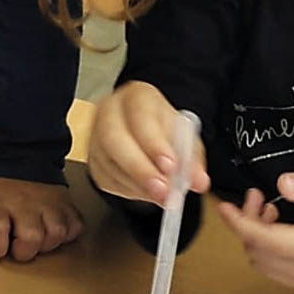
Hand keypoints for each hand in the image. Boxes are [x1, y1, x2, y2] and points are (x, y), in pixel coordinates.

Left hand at [0, 177, 83, 260]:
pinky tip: (53, 228)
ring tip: (36, 237)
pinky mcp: (66, 204)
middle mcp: (25, 205)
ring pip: (56, 234)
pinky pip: (75, 226)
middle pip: (31, 239)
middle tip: (17, 242)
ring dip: (46, 243)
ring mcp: (48, 204)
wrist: (19, 155)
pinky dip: (68, 233)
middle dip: (23, 250)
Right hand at [87, 81, 210, 204]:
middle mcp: (110, 113)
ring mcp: (97, 137)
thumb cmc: (164, 129)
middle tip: (162, 190)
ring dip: (136, 185)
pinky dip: (128, 191)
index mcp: (136, 97)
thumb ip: (192, 158)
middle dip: (140, 169)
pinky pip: (105, 179)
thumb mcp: (185, 137)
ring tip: (159, 196)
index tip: (170, 166)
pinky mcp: (94, 160)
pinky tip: (146, 194)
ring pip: (108, 163)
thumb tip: (199, 182)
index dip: (154, 143)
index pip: (140, 116)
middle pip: (114, 139)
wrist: (149, 130)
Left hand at [218, 172, 293, 289]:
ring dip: (257, 236)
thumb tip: (283, 184)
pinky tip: (279, 227)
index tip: (225, 206)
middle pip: (257, 251)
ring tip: (270, 210)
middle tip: (257, 197)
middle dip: (248, 223)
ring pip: (262, 262)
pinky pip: (274, 269)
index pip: (262, 238)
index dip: (239, 222)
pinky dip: (267, 249)